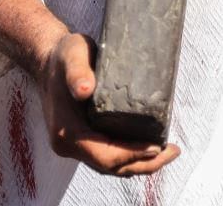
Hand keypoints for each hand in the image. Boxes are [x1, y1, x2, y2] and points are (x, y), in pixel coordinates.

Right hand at [41, 33, 180, 176]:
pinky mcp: (84, 140)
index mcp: (66, 132)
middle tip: (173, 151)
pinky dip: (131, 156)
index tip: (156, 146)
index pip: (103, 155)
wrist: (49, 60)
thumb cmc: (63, 56)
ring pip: (111, 165)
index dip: (130, 154)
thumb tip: (84, 89)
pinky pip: (109, 156)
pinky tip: (150, 147)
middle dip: (144, 163)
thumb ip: (77, 72)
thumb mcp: (71, 56)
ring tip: (169, 151)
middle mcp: (69, 145)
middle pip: (111, 166)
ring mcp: (76, 145)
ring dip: (140, 163)